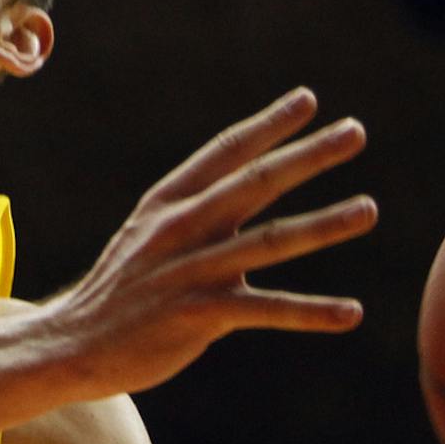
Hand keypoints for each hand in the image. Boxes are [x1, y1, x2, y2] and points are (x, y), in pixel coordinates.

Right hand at [45, 89, 375, 397]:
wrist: (75, 343)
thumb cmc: (123, 287)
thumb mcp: (150, 233)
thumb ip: (198, 212)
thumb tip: (247, 188)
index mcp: (169, 200)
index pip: (227, 151)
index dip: (269, 124)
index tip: (309, 100)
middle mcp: (181, 227)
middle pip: (257, 182)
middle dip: (310, 154)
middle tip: (356, 131)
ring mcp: (191, 270)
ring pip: (270, 241)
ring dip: (325, 224)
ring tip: (370, 208)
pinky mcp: (199, 315)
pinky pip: (267, 310)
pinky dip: (312, 311)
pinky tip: (352, 311)